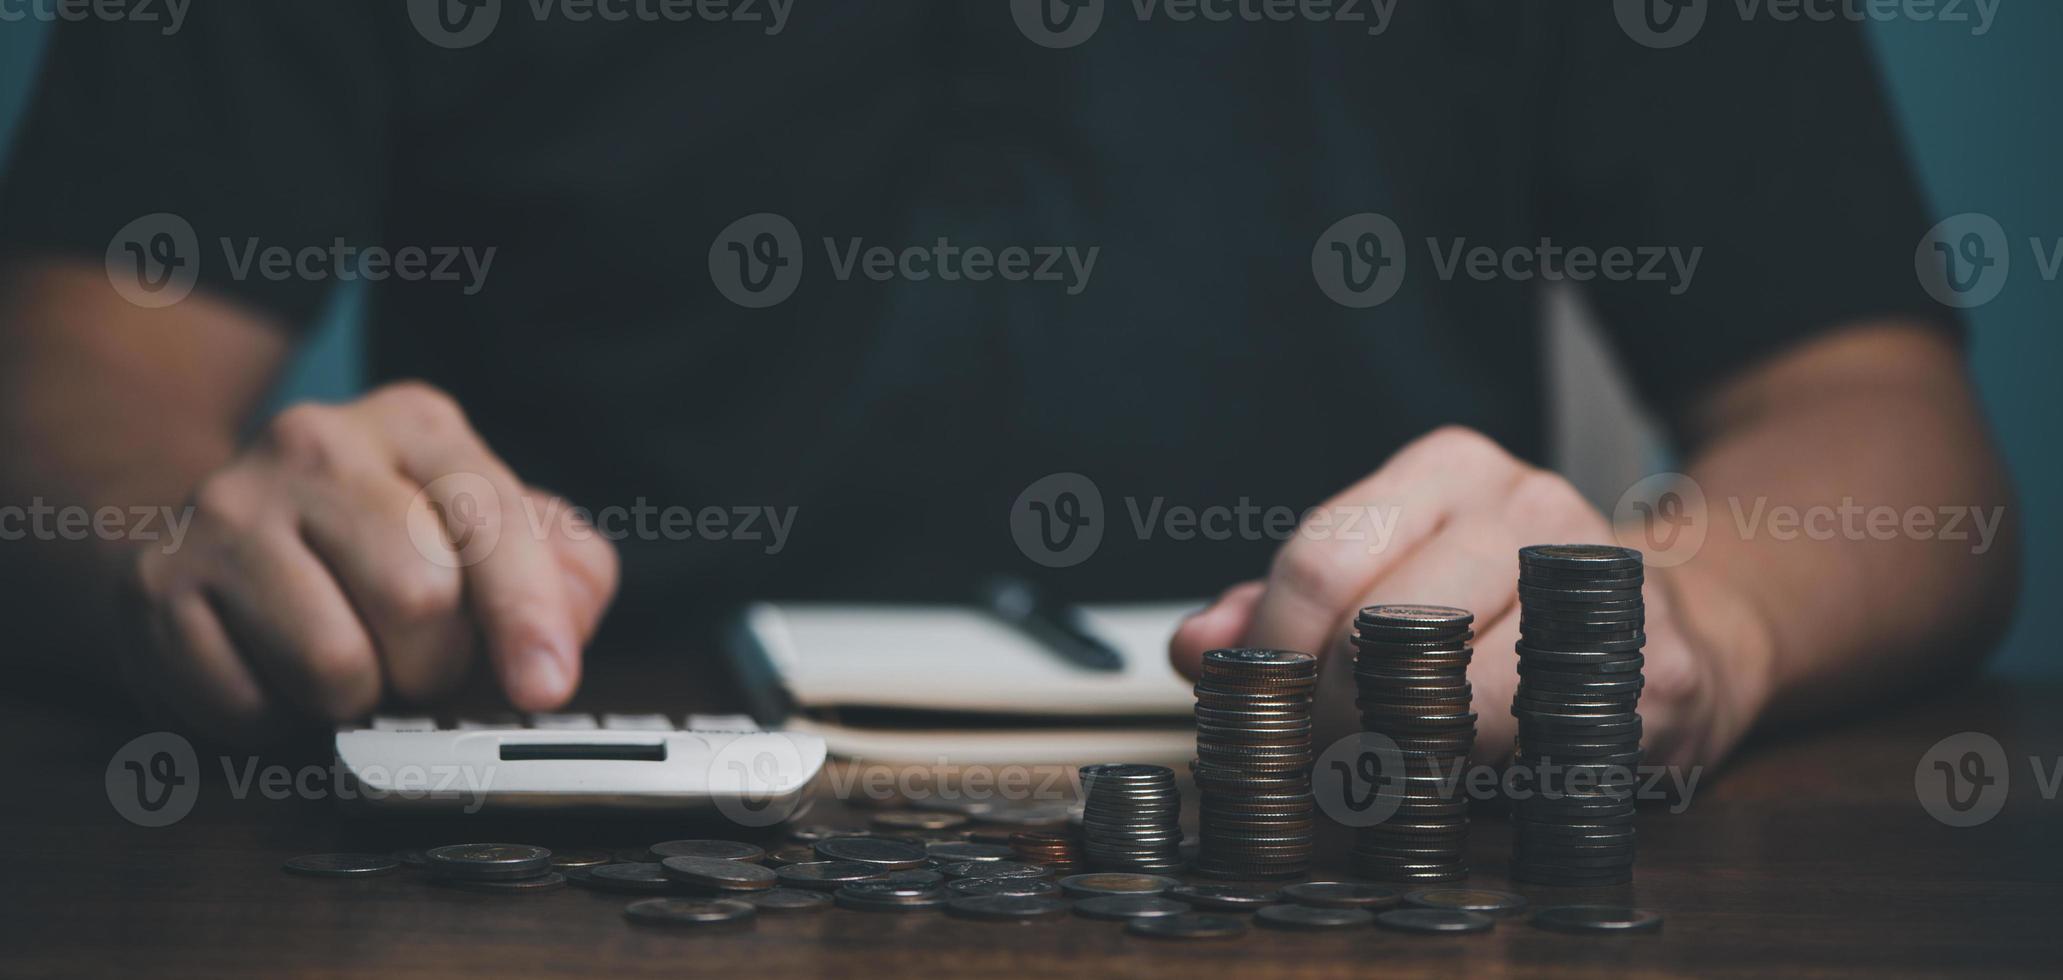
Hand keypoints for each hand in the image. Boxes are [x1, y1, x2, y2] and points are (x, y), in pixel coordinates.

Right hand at [118, 382, 618, 740]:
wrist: (221, 527)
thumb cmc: (385, 540)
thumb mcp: (488, 529)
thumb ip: (562, 570)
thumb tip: (562, 634)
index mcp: (416, 426)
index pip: (490, 523)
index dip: (527, 617)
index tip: (545, 684)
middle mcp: (316, 445)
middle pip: (418, 599)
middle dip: (436, 663)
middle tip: (417, 658)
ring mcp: (225, 510)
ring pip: (332, 664)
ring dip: (358, 698)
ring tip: (347, 661)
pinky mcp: (157, 584)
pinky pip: (247, 705)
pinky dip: (279, 719)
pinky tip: (275, 670)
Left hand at [1168, 426, 1767, 768]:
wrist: (1678, 633)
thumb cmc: (1504, 613)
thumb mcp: (1389, 581)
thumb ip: (1283, 609)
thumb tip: (1198, 646)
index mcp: (1452, 471)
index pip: (1322, 558)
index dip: (1275, 653)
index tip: (1260, 709)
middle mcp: (1531, 508)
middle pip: (1378, 627)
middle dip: (1326, 715)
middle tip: (1313, 760)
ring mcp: (1600, 585)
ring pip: (1451, 696)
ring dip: (1392, 759)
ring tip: (1378, 776)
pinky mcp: (1651, 671)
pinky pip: (1526, 747)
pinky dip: (1475, 781)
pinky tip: (1464, 781)